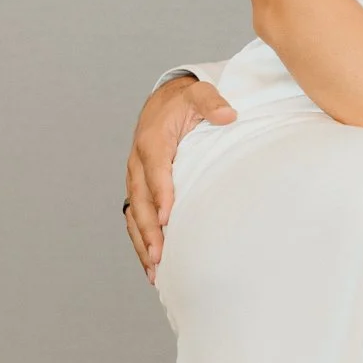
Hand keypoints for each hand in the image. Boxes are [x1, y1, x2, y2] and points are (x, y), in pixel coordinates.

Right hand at [124, 78, 235, 280]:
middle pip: (140, 199)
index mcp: (153, 140)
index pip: (155, 170)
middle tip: (159, 256)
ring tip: (154, 270)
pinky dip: (141, 239)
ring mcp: (136, 177)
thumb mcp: (201, 92)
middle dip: (148, 230)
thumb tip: (228, 115)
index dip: (160, 194)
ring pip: (134, 213)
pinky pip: (136, 216)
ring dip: (142, 242)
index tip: (167, 218)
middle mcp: (138, 161)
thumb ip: (212, 102)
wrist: (165, 100)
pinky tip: (152, 264)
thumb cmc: (185, 101)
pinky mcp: (139, 188)